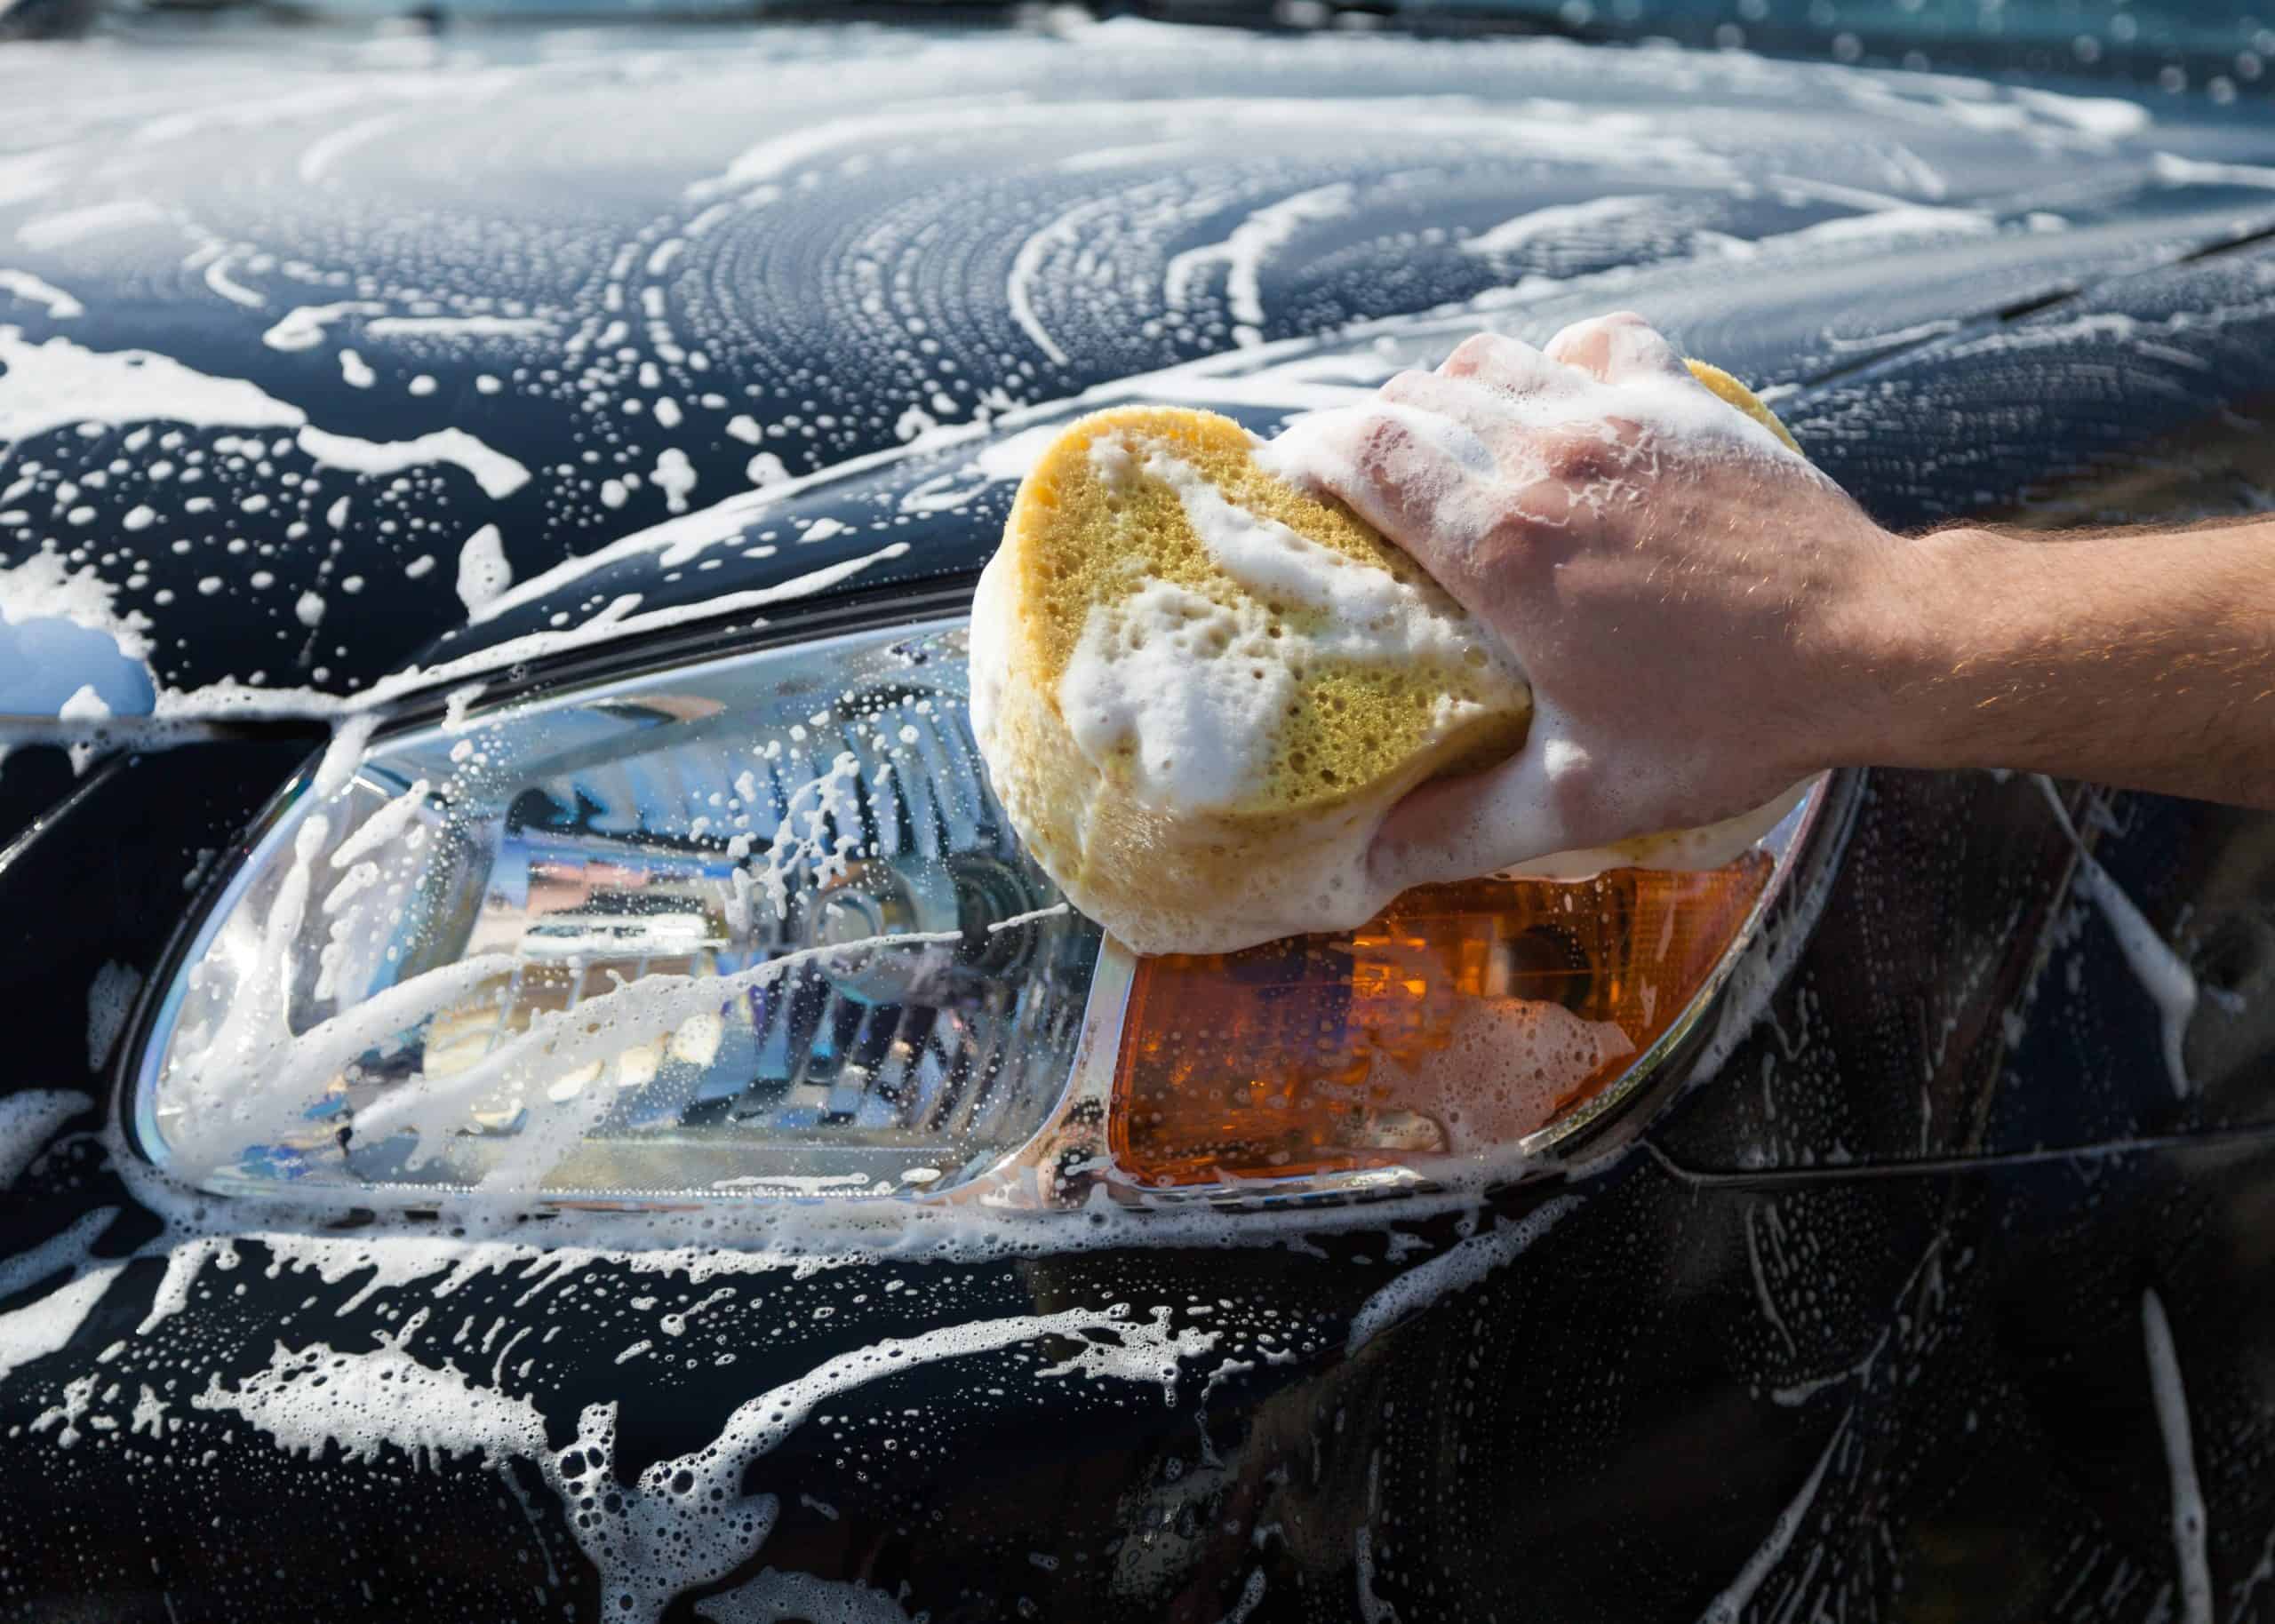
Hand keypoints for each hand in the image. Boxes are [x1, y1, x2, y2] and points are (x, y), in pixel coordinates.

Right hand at [1258, 313, 1914, 888]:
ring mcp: (1616, 417)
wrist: (1871, 645)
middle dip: (1368, 435)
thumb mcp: (1582, 795)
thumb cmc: (1726, 722)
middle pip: (1410, 397)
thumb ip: (1463, 824)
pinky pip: (1589, 340)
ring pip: (1487, 358)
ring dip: (1446, 395)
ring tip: (1446, 451)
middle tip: (1362, 491)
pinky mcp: (1679, 400)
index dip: (1313, 457)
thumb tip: (1370, 863)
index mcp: (1505, 548)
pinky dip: (1555, 362)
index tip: (1296, 490)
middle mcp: (1547, 460)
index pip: (1367, 452)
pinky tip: (1558, 411)